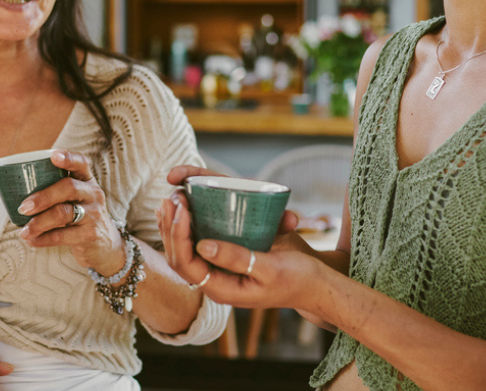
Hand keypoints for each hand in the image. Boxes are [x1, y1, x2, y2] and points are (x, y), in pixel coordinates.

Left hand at [16, 149, 123, 274]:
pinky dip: (43, 239)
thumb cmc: (81, 217)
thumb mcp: (76, 200)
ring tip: (24, 231)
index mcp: (86, 181)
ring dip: (39, 222)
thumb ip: (55, 192)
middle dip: (43, 197)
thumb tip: (13, 191)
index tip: (53, 156)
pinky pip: (63, 236)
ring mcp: (94, 214)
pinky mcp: (90, 235)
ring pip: (64, 213)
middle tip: (23, 207)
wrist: (106, 246)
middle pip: (68, 188)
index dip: (68, 158)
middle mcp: (93, 194)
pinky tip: (32, 241)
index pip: (81, 163)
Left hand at [156, 164, 302, 298]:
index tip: (182, 207)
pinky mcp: (226, 259)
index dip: (178, 235)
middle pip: (178, 257)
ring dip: (173, 225)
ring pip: (183, 251)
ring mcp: (219, 271)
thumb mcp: (270, 268)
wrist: (314, 285)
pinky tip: (184, 207)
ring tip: (171, 197)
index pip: (186, 265)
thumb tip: (202, 246)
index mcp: (223, 289)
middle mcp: (216, 282)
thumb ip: (237, 259)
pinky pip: (197, 244)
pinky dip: (187, 225)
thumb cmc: (297, 277)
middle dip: (170, 226)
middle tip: (172, 196)